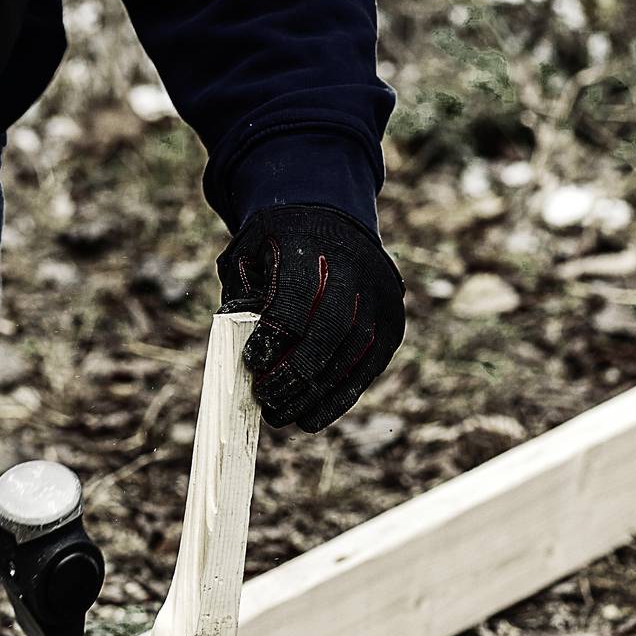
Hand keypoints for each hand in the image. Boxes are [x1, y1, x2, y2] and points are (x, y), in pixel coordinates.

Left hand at [217, 203, 404, 431]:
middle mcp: (354, 269)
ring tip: (282, 416)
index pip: (298, 298)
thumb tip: (244, 353)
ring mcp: (380, 296)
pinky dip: (340, 397)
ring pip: (354, 355)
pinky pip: (369, 367)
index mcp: (311, 246)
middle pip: (331, 331)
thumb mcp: (249, 253)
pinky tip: (312, 416)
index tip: (252, 363)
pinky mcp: (393, 321)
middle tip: (267, 399)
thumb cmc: (279, 245)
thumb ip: (242, 295)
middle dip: (297, 373)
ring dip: (317, 394)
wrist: (332, 219)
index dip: (275, 337)